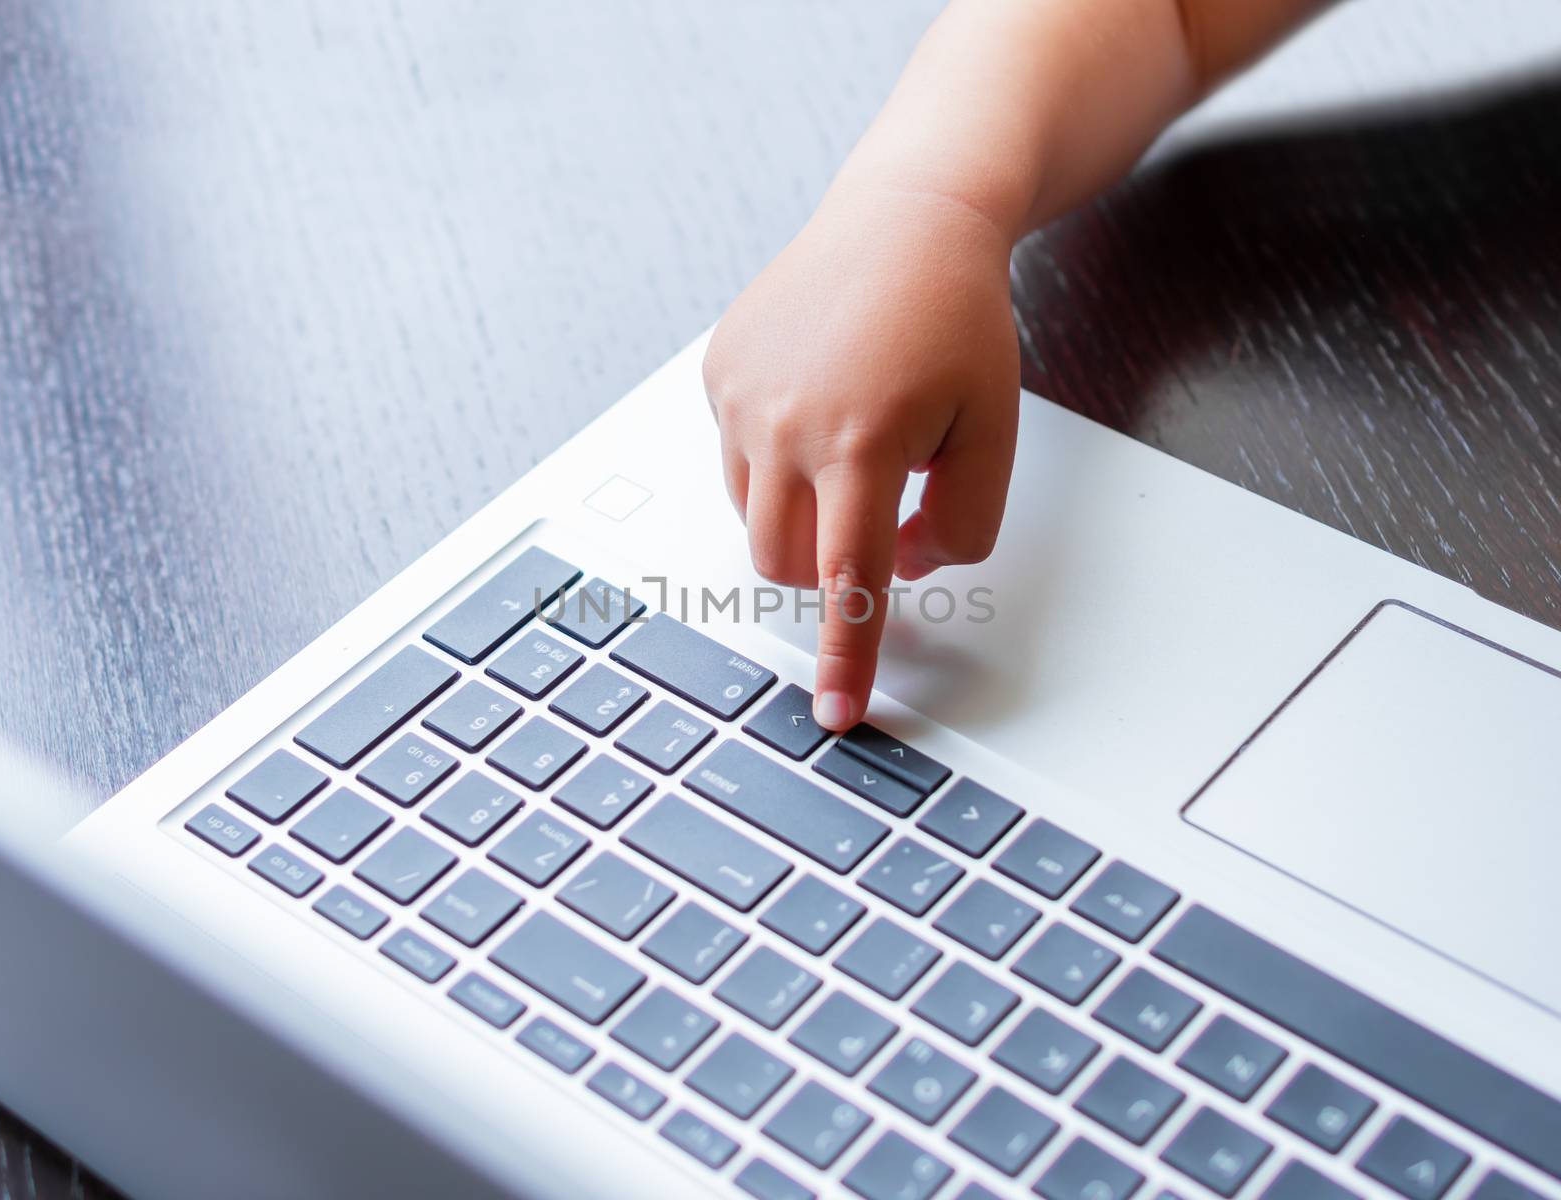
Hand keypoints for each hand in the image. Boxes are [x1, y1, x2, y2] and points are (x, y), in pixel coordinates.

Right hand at [703, 180, 1020, 729]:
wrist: (906, 218)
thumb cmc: (956, 320)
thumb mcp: (994, 430)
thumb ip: (962, 522)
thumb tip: (900, 569)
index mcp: (864, 442)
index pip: (848, 581)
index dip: (846, 655)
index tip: (834, 713)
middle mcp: (785, 423)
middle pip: (784, 563)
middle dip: (826, 568)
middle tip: (880, 510)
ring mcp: (740, 396)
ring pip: (754, 516)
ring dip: (801, 513)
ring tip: (853, 439)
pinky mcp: (717, 372)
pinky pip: (736, 458)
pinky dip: (776, 460)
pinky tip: (818, 401)